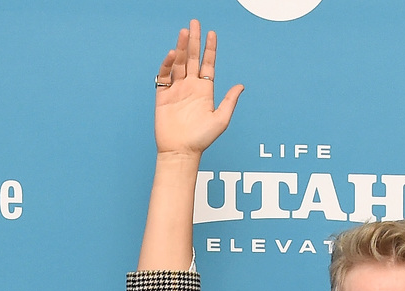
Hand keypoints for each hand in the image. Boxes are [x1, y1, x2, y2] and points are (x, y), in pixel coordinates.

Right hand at [154, 20, 241, 156]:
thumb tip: (241, 85)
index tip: (212, 33)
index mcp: (205, 91)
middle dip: (195, 41)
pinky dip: (168, 64)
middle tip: (195, 23)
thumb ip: (230, 101)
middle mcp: (191, 87)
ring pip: (180, 64)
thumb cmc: (201, 139)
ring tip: (184, 33)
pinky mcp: (163, 96)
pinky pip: (165, 76)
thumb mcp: (221, 120)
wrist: (180, 152)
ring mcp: (177, 90)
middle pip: (193, 59)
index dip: (210, 49)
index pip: (208, 64)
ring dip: (182, 48)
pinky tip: (174, 54)